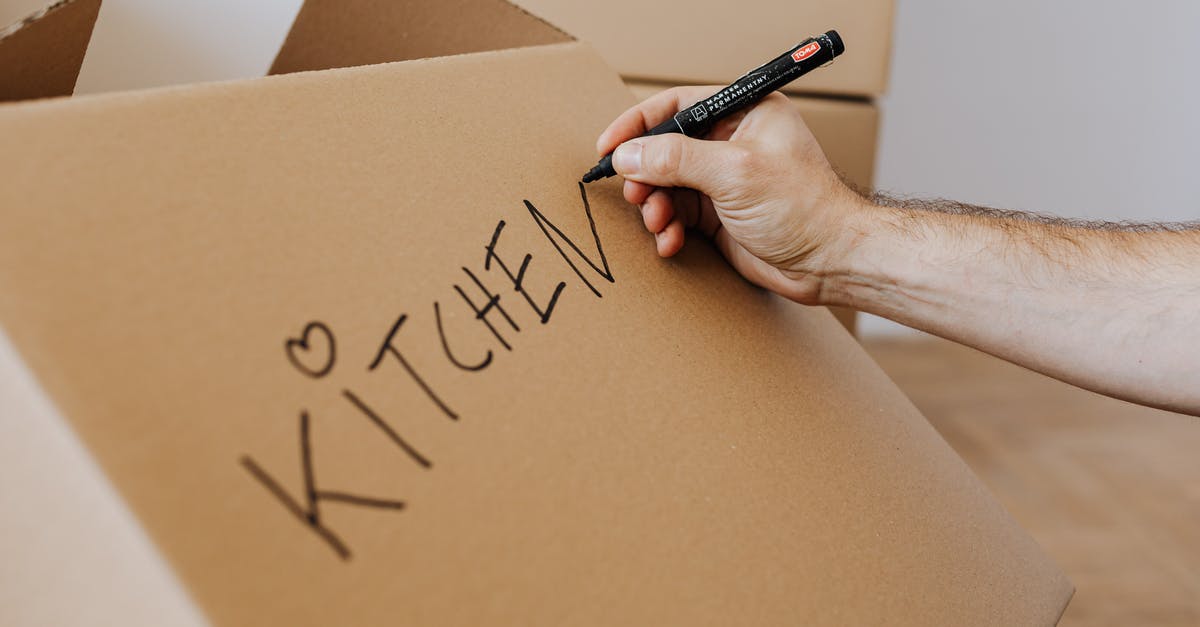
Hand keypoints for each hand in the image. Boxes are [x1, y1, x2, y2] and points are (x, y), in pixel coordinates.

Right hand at [596, 86, 868, 304]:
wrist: (830, 262)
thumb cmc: (803, 208)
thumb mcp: (734, 173)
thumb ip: (676, 160)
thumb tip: (629, 154)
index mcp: (745, 113)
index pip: (678, 106)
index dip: (638, 124)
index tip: (609, 146)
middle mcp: (732, 142)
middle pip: (666, 149)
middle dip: (646, 175)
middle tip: (635, 194)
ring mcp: (725, 180)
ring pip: (667, 186)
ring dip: (655, 206)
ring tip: (658, 223)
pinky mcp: (720, 214)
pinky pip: (678, 215)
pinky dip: (668, 228)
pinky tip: (670, 242)